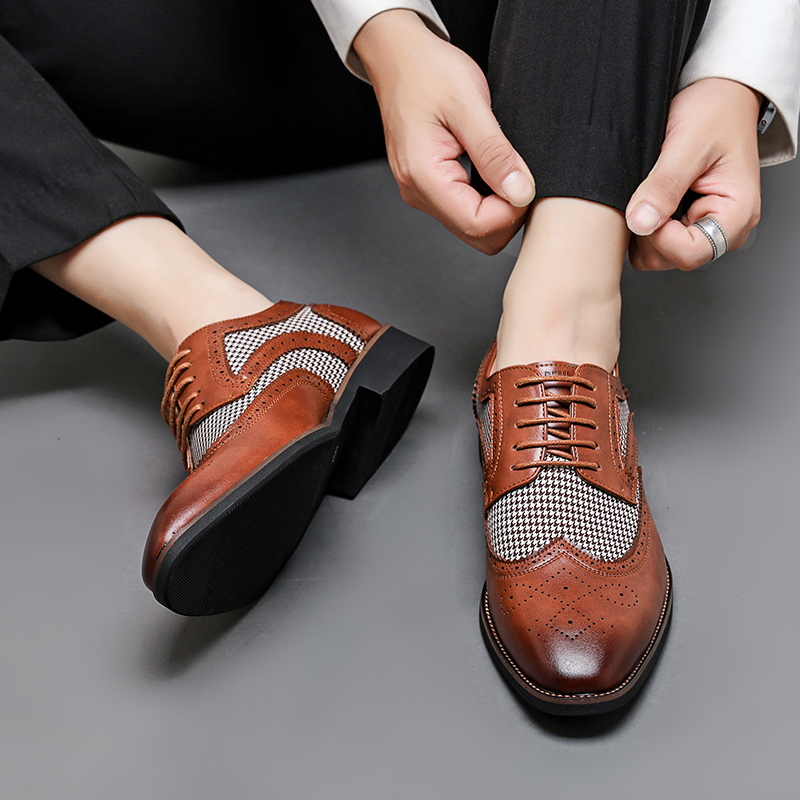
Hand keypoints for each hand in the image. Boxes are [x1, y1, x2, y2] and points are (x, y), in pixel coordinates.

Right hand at [354, 10, 534, 254]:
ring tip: (506, 169)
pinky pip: (465, 211)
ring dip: (498, 207)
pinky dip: (487, 199)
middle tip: (520, 177)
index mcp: (424, 176)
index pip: (477, 224)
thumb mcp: (469, 105)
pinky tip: (494, 173)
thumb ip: (495, 153)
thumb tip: (521, 192)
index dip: (511, 212)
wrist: (399, 58)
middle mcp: (419, 193)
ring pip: (473, 227)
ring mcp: (422, 193)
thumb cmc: (427, 72)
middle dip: (507, 215)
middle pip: (477, 236)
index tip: (526, 183)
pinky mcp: (429, 188)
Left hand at [626, 78, 761, 270]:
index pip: (689, 254)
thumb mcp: (688, 143)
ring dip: (643, 225)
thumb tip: (642, 222)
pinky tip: (650, 195)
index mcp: (736, 214)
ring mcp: (701, 228)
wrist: (719, 97)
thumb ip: (665, 185)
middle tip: (649, 190)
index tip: (649, 205)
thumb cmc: (716, 112)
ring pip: (655, 254)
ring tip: (652, 189)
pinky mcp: (682, 224)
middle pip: (668, 259)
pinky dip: (641, 221)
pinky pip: (649, 241)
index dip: (659, 236)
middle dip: (648, 229)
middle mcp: (722, 228)